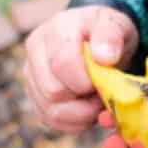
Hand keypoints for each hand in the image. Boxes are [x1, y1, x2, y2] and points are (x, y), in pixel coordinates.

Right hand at [23, 5, 138, 131]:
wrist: (98, 38)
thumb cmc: (106, 32)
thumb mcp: (116, 24)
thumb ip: (111, 35)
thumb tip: (104, 58)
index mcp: (56, 29)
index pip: (62, 63)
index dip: (86, 81)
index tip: (104, 80)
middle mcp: (36, 51)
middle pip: (53, 91)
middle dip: (84, 101)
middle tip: (103, 93)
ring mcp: (32, 75)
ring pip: (50, 111)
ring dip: (81, 115)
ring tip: (97, 101)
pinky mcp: (35, 95)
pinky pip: (50, 120)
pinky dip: (75, 123)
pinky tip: (88, 111)